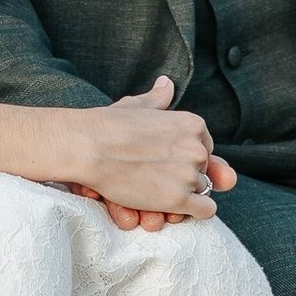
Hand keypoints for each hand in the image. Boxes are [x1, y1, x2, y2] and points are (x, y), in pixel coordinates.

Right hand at [76, 75, 236, 225]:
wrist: (90, 147)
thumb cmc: (108, 125)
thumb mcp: (138, 105)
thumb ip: (157, 99)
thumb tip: (167, 84)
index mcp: (193, 125)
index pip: (205, 149)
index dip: (185, 159)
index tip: (165, 163)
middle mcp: (197, 148)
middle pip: (203, 171)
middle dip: (184, 177)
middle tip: (157, 179)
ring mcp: (189, 175)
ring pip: (202, 191)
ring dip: (183, 195)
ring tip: (156, 192)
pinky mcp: (178, 199)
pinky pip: (205, 211)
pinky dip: (193, 212)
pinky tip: (173, 207)